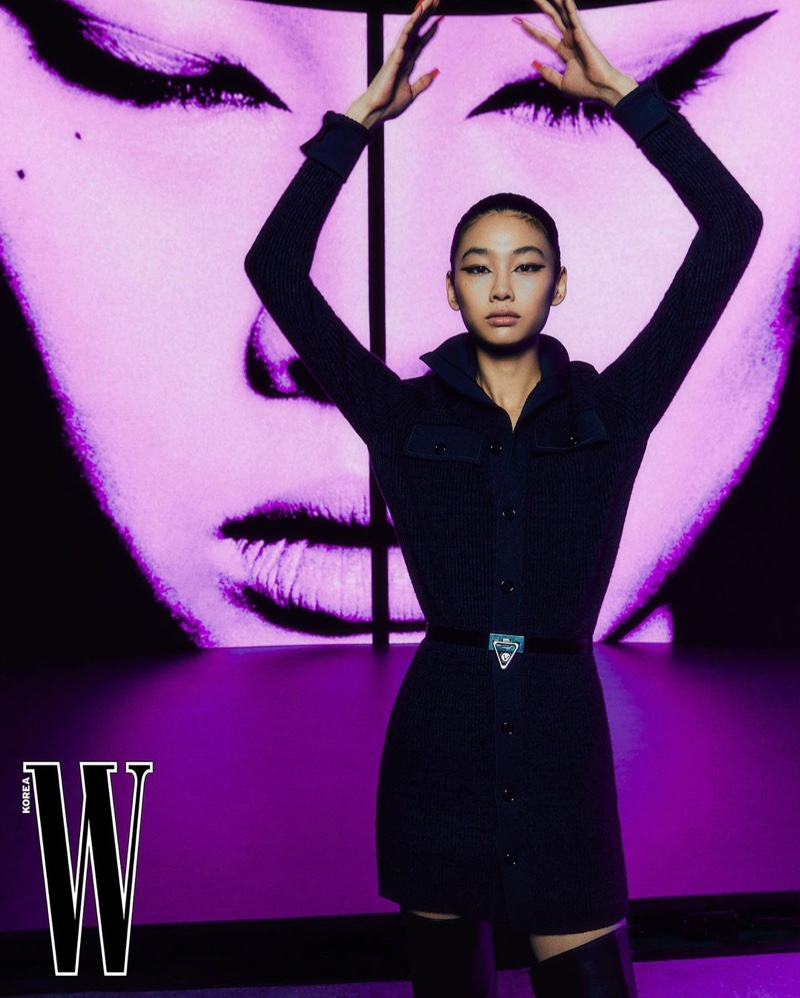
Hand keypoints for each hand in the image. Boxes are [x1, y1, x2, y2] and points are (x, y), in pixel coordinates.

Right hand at [345, 0, 441, 129]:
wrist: (376, 112)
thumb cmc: (389, 104)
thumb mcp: (412, 92)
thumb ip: (423, 82)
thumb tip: (436, 71)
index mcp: (407, 63)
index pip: (421, 42)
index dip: (430, 30)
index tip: (440, 19)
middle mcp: (402, 55)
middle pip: (417, 30)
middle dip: (426, 15)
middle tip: (436, 0)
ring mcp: (398, 54)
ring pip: (411, 29)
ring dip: (420, 14)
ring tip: (429, 0)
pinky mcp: (395, 57)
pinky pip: (404, 36)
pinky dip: (412, 24)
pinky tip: (418, 13)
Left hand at [515, 0, 637, 106]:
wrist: (601, 90)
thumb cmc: (585, 89)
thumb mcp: (560, 83)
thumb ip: (547, 73)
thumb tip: (533, 62)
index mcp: (564, 51)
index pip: (544, 37)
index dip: (531, 29)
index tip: (518, 21)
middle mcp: (570, 40)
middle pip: (553, 19)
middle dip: (542, 6)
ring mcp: (576, 36)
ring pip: (563, 13)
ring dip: (555, 1)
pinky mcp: (582, 35)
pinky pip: (574, 18)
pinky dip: (569, 7)